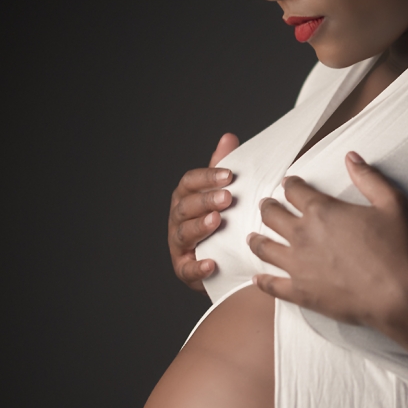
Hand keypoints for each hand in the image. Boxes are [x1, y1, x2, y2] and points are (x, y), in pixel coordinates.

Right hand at [169, 132, 238, 291]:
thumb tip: (228, 138)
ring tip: (217, 221)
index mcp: (186, 197)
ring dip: (200, 226)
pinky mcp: (184, 269)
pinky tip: (211, 263)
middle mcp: (178, 219)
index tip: (230, 175)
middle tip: (228, 198)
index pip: (190, 182)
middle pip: (186, 206)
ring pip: (184, 233)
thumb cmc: (224, 220)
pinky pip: (187, 269)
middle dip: (206, 200)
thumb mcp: (224, 193)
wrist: (227, 259)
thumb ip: (222, 168)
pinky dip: (198, 267)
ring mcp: (179, 244)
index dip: (208, 177)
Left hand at [247, 152, 407, 338]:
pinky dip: (262, 281)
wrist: (401, 297)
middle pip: (272, 215)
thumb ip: (369, 177)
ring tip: (253, 237)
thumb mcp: (393, 203)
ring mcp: (298, 265)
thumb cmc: (400, 249)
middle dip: (268, 207)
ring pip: (264, 248)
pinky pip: (272, 286)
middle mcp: (303, 235)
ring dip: (257, 239)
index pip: (295, 190)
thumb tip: (351, 157)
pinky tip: (258, 278)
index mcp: (322, 211)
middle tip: (267, 206)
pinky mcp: (301, 293)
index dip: (290, 184)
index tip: (289, 184)